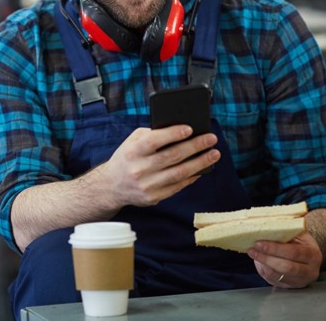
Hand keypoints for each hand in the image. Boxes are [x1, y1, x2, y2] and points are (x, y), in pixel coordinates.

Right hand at [97, 125, 220, 208]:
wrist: (111, 186)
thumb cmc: (127, 157)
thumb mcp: (132, 141)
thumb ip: (152, 134)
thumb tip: (181, 131)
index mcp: (132, 151)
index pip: (154, 141)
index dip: (173, 134)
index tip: (190, 128)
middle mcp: (139, 169)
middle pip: (172, 156)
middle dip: (195, 146)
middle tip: (211, 139)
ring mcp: (147, 185)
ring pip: (179, 173)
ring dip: (200, 163)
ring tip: (214, 154)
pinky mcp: (153, 198)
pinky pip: (178, 186)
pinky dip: (192, 177)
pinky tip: (202, 169)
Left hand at [247, 232, 321, 288]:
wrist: (307, 255)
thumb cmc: (300, 241)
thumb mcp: (297, 232)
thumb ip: (285, 228)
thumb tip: (264, 223)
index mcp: (313, 254)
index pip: (293, 252)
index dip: (274, 249)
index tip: (259, 243)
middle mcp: (310, 271)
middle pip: (286, 267)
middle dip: (266, 258)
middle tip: (252, 249)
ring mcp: (301, 281)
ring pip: (277, 275)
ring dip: (262, 263)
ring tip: (253, 253)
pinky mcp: (291, 286)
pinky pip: (273, 280)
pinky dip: (263, 270)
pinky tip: (258, 260)